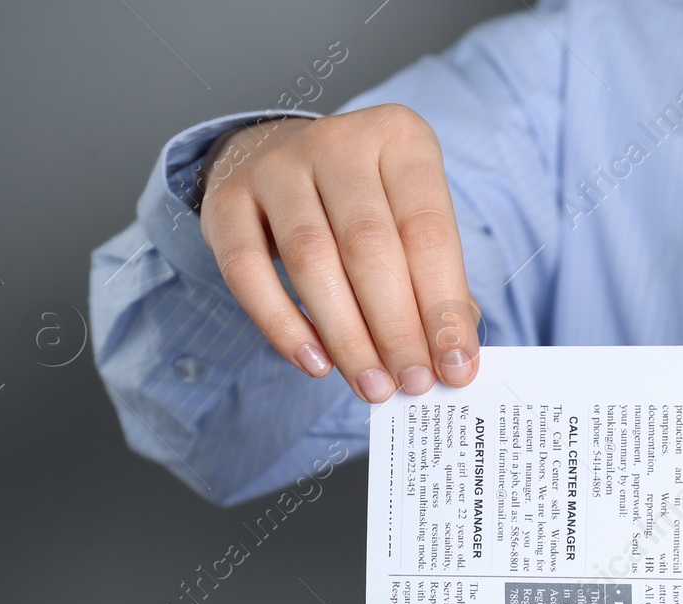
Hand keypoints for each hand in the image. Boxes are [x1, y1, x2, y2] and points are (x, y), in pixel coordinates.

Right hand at [199, 105, 480, 402]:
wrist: (278, 155)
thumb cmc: (366, 203)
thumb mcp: (412, 222)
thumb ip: (435, 283)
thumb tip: (453, 358)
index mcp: (400, 139)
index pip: (428, 231)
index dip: (444, 306)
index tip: (456, 367)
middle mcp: (338, 142)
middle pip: (369, 247)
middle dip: (396, 329)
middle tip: (412, 383)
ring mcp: (276, 165)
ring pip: (312, 260)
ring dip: (346, 336)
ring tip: (372, 385)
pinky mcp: (226, 199)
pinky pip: (248, 271)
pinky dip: (282, 325)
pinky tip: (315, 364)